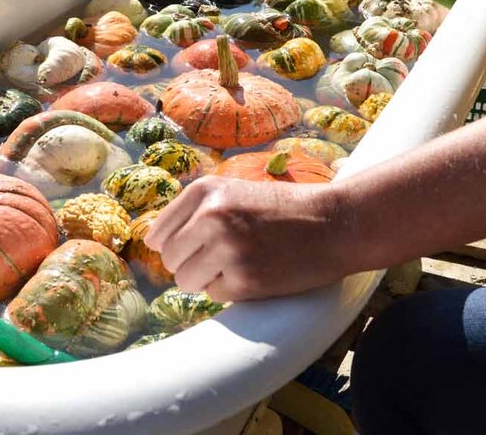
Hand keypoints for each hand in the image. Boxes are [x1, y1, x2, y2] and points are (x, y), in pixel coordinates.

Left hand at [143, 176, 346, 301]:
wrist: (334, 224)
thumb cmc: (283, 209)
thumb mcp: (235, 191)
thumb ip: (195, 210)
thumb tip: (151, 241)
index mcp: (205, 191)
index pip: (158, 232)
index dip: (173, 245)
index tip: (192, 249)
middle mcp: (211, 217)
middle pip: (169, 258)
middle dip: (189, 263)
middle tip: (220, 258)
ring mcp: (226, 249)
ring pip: (185, 280)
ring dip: (206, 279)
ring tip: (237, 265)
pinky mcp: (243, 280)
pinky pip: (213, 294)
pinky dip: (230, 290)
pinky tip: (255, 273)